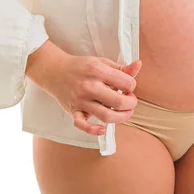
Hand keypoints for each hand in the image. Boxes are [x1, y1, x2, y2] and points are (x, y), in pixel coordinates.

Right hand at [26, 40, 142, 135]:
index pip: (126, 83)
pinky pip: (82, 125)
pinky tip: (103, 129)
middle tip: (130, 101)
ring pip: (106, 116)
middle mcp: (89, 86)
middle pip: (118, 102)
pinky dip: (93, 130)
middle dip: (131, 103)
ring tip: (125, 112)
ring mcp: (80, 100)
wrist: (54, 71)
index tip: (128, 87)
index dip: (132, 86)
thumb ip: (122, 68)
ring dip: (121, 117)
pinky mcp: (73, 111)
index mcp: (98, 71)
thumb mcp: (102, 62)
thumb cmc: (81, 67)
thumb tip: (138, 65)